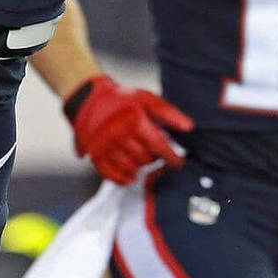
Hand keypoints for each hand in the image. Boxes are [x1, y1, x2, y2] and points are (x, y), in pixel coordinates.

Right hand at [65, 75, 192, 185]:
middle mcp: (119, 135)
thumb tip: (188, 127)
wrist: (89, 99)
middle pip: (145, 159)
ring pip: (131, 168)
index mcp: (134, 121)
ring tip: (143, 158)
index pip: (158, 146)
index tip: (178, 163)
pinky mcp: (95, 155)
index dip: (171, 157)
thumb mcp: (147, 99)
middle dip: (154, 158)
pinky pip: (111, 174)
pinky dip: (123, 178)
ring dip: (140, 167)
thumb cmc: (122, 99)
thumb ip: (168, 113)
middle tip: (156, 153)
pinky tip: (131, 175)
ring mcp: (105, 147)